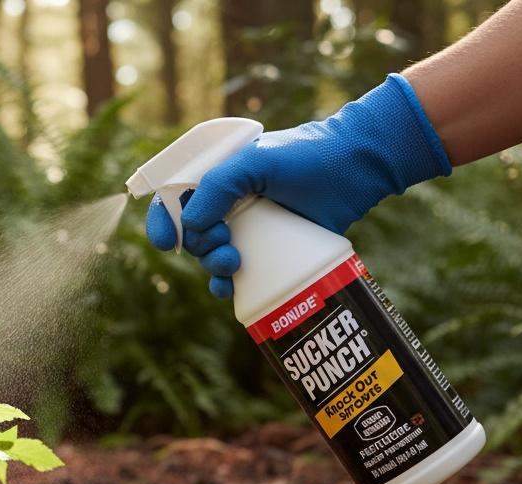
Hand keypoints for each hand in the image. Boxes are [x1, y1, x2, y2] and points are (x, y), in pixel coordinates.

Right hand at [147, 74, 451, 297]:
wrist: (359, 167)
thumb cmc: (309, 155)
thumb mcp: (258, 161)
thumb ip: (219, 185)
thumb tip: (189, 224)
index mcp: (218, 176)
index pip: (174, 199)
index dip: (163, 221)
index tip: (166, 241)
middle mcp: (228, 202)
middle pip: (190, 234)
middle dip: (197, 245)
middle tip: (223, 240)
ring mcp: (249, 228)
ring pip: (211, 256)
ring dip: (211, 265)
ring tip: (233, 263)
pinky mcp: (270, 250)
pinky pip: (237, 274)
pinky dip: (226, 285)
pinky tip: (229, 289)